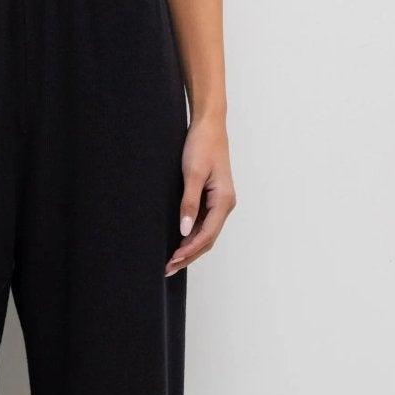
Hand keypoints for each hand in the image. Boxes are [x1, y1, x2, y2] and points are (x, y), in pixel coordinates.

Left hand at [166, 115, 234, 274]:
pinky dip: (192, 236)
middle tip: (168, 268)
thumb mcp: (192, 174)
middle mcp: (225, 204)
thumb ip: (188, 203)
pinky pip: (204, 223)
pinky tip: (179, 242)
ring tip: (172, 261)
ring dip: (190, 248)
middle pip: (208, 239)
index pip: (207, 234)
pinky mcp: (213, 197)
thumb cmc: (202, 146)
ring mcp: (220, 202)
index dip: (189, 250)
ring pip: (206, 233)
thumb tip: (184, 230)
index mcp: (224, 201)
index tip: (173, 260)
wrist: (209, 126)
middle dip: (189, 255)